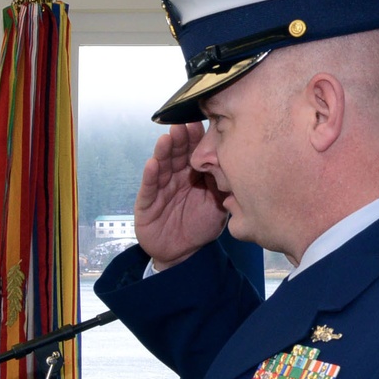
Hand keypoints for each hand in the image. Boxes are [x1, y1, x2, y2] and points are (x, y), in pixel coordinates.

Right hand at [133, 122, 227, 269]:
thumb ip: (222, 186)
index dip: (197, 138)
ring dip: (163, 152)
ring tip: (166, 139)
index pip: (195, 152)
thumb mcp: (218, 206)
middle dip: (180, 139)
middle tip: (183, 125)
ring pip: (162, 167)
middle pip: (177, 154)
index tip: (201, 124)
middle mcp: (176, 177)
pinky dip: (150, 176)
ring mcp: (161, 189)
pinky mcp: (147, 204)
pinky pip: (149, 188)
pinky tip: (152, 164)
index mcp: (194, 174)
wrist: (183, 255)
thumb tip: (232, 163)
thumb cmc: (201, 227)